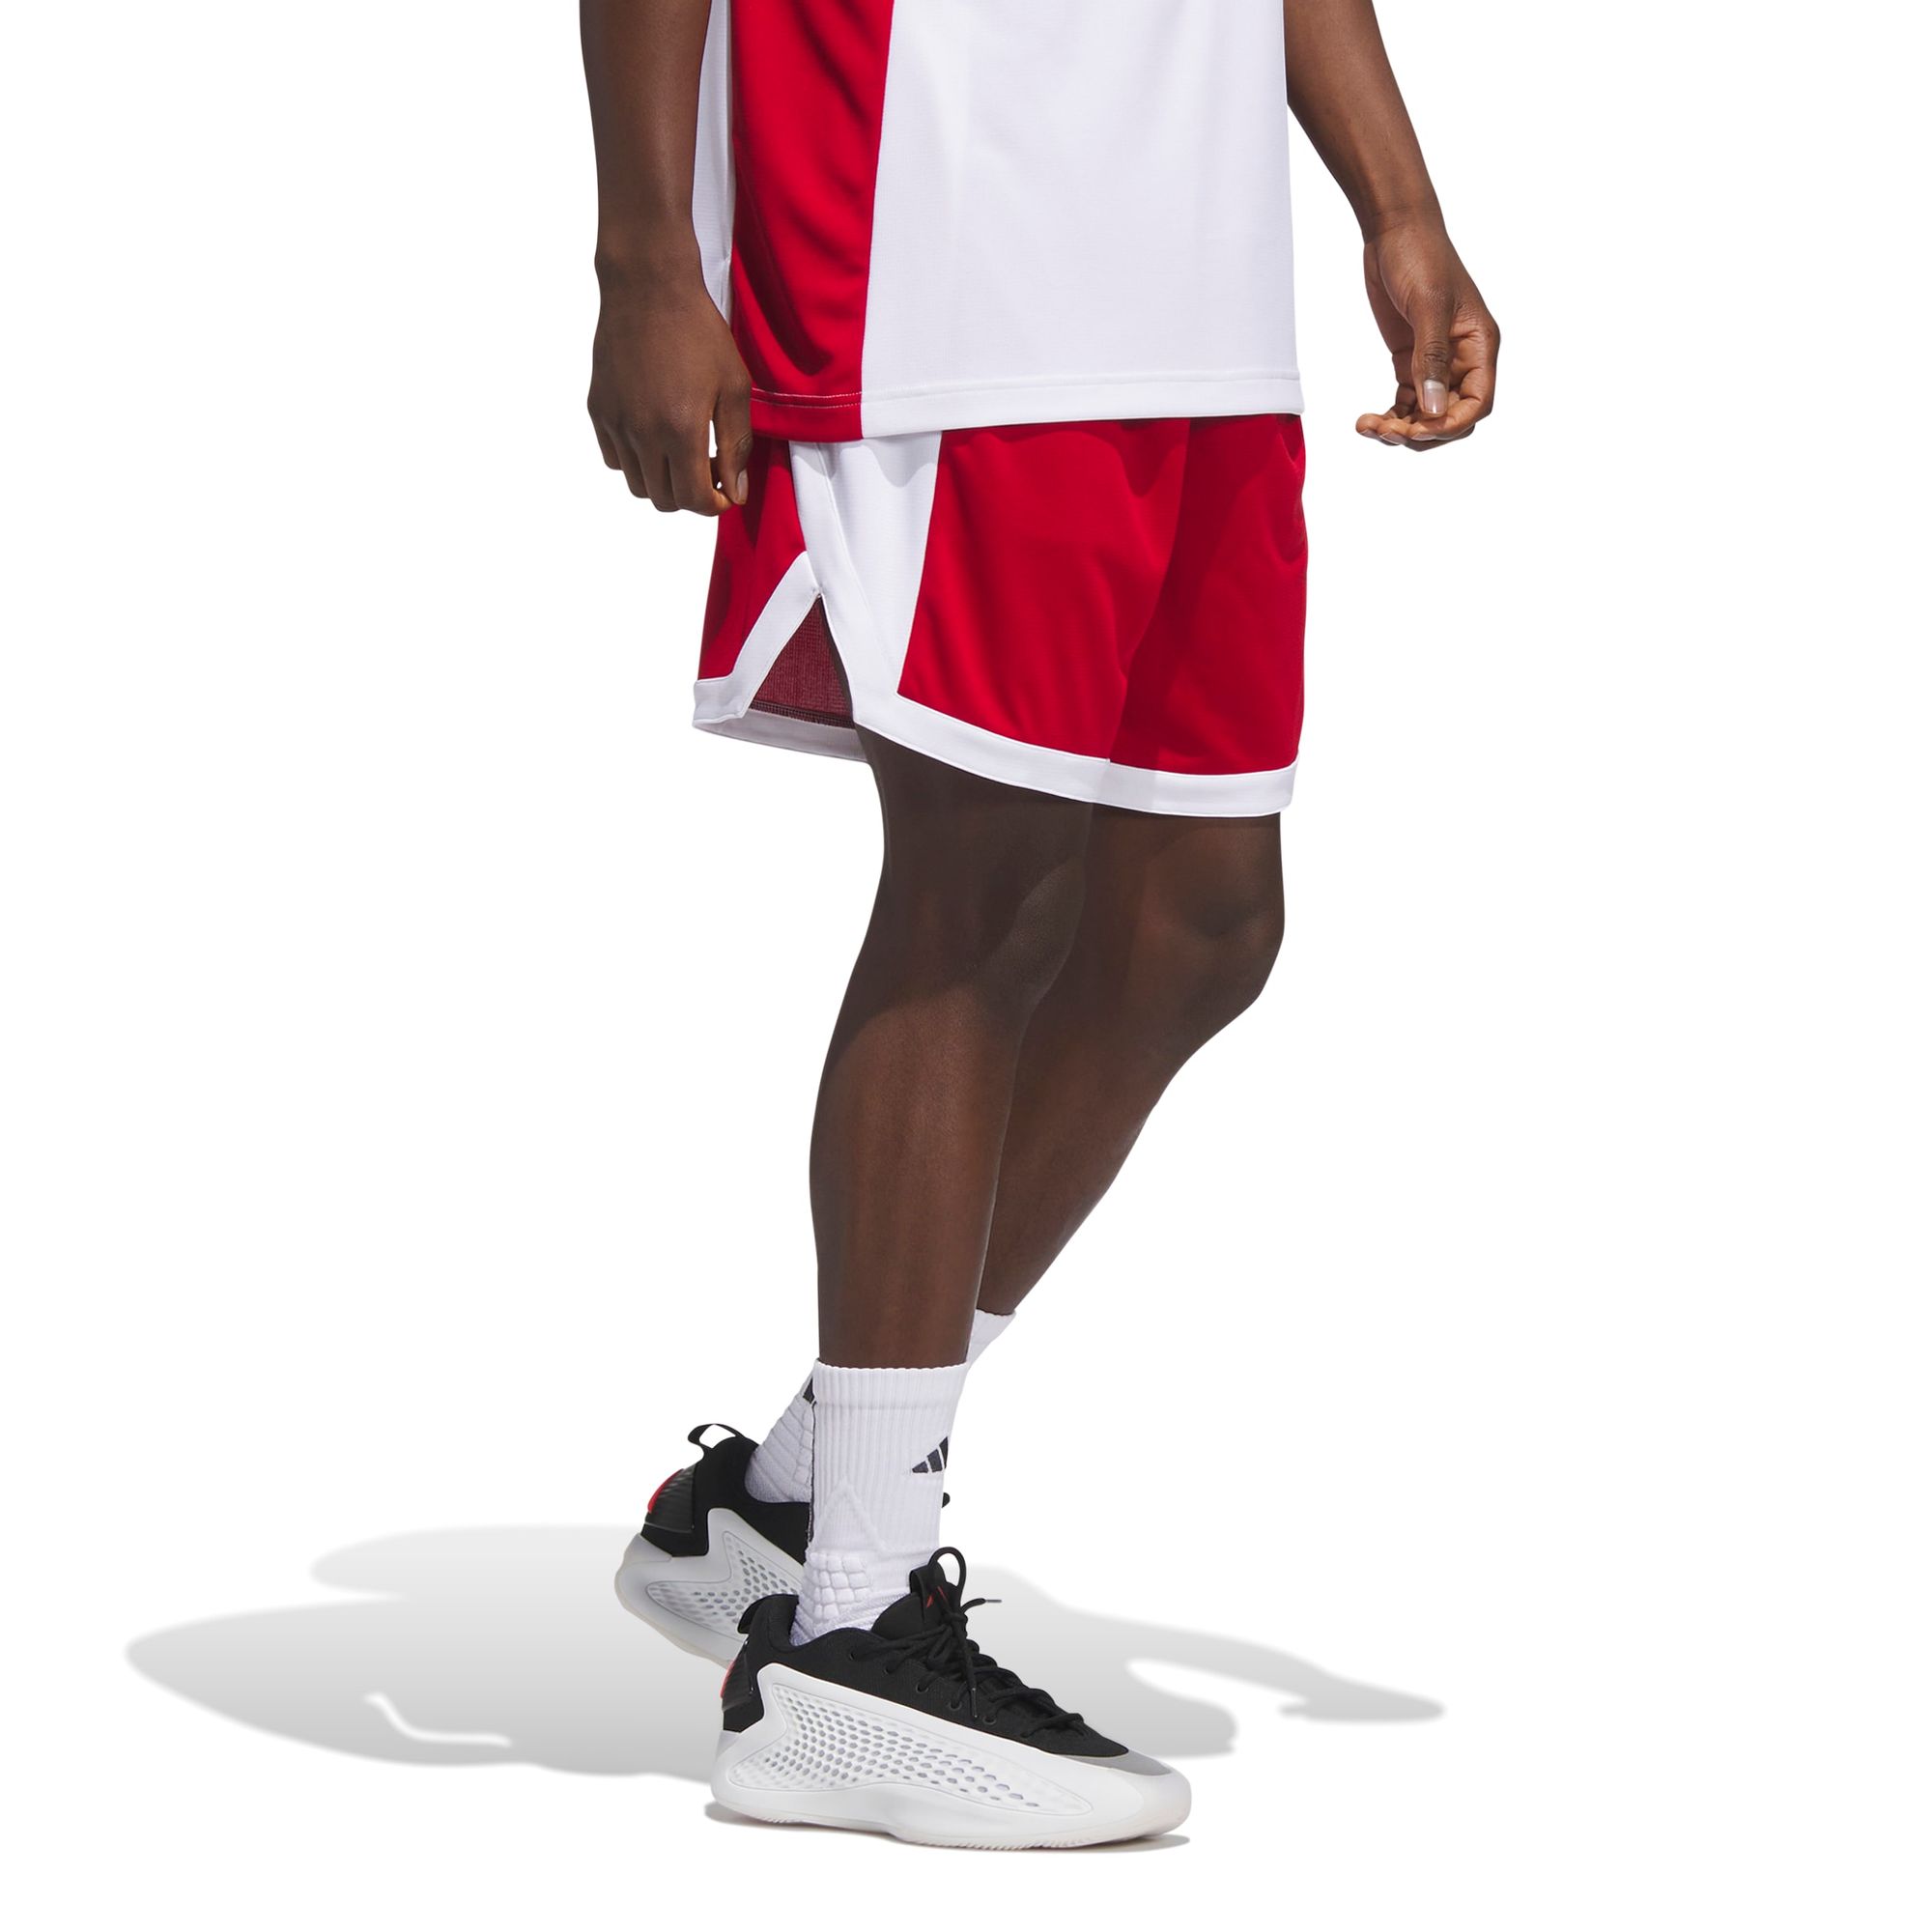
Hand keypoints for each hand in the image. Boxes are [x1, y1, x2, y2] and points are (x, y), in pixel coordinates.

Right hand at [588, 272, 753, 512]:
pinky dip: (636, 462)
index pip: (694, 500)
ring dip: (663, 482)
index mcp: (680, 430)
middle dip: (691, 496)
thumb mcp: (734, 387)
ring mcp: (616, 423)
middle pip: (664, 499)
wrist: (647, 288)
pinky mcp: (599, 409)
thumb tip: (735, 491)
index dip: (715, 505)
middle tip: (708, 471)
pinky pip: (615, 459)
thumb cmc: (698, 332)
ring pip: (637, 485)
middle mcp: (642, 433)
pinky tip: (654, 436)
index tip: (726, 492)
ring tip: (681, 454)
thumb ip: (737, 445)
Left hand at [1355, 220, 1498, 449]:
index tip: (1418, 430)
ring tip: (1368, 426)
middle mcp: (1462, 358)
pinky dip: (1390, 415)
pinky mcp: (1410, 359)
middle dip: (1421, 432)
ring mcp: (1436, 361)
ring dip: (1400, 429)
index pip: (1478, 404)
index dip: (1451, 425)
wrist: (1394, 230)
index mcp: (1479, 346)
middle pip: (1451, 417)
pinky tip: (1367, 419)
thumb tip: (1434, 410)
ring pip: (1426, 415)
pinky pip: (1407, 402)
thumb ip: (1431, 359)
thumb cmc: (1420, 257)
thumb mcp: (1428, 307)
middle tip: (1385, 431)